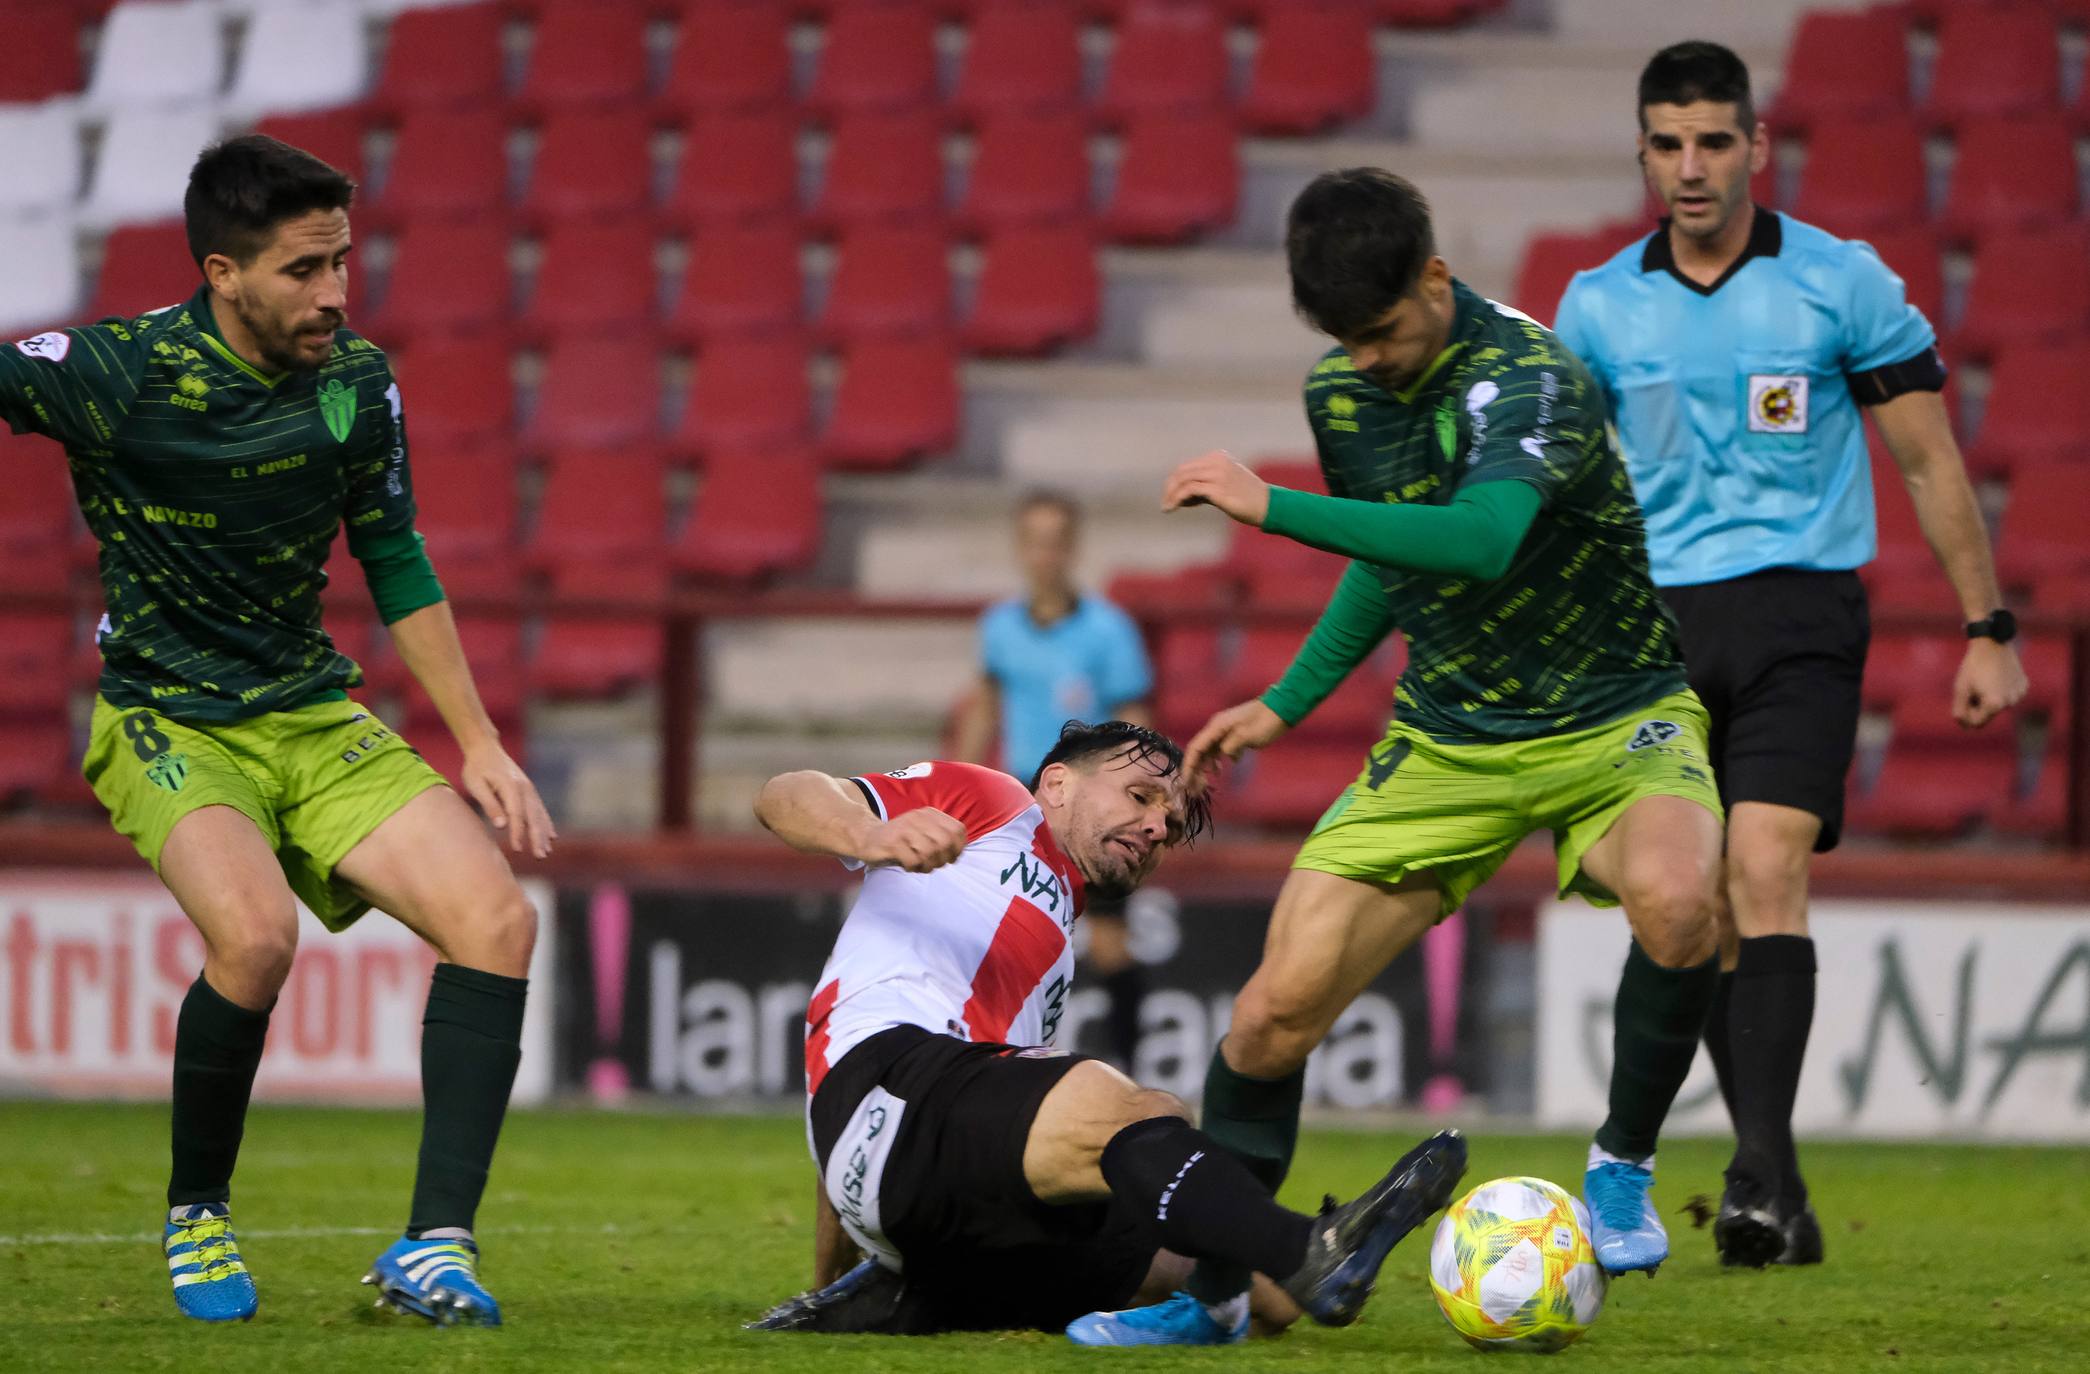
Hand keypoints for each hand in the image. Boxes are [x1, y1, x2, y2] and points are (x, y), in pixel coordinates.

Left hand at [460, 741, 556, 858]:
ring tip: (546, 852)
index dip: (518, 833)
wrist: (486, 748)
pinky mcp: (529, 790)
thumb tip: (501, 825)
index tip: (518, 849)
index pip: (516, 814)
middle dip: (537, 838)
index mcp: (511, 787)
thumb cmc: (477, 768)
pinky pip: (540, 810)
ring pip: (539, 814)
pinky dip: (546, 824)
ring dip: (543, 834)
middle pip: (533, 817)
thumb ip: (490, 805)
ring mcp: (529, 789)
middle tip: (540, 856)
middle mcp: (525, 788)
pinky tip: (551, 836)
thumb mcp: (476, 785)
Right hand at [859, 808, 967, 872]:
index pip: (958, 830)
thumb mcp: (923, 832)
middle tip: (933, 864)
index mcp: (930, 814)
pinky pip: (913, 861)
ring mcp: (905, 829)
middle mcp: (918, 818)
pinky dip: (913, 868)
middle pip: (946, 843)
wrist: (867, 836)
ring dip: (927, 865)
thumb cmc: (900, 839)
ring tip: (919, 865)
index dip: (958, 848)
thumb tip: (958, 854)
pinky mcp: (893, 843)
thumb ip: (942, 838)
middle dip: (943, 859)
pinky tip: (907, 865)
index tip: (949, 858)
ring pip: (931, 853)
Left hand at [1162, 449, 1270, 526]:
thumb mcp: (1226, 485)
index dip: (1177, 482)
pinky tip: (1173, 508)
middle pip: (1182, 471)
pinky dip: (1177, 499)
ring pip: (1182, 480)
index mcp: (1218, 457)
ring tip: (1166, 508)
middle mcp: (1216, 462)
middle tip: (1165, 503)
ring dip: (1171, 495)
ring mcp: (1217, 474)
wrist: (1269, 505)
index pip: (1188, 467)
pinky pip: (1189, 490)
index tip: (1174, 498)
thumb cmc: (1248, 499)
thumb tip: (1184, 496)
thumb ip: (1206, 486)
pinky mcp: (1217, 488)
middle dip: (1170, 488)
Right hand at [1183, 698, 1290, 787]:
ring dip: (1204, 768)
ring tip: (1205, 784)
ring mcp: (1224, 731)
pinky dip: (1216, 762)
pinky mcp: (1232, 735)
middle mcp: (1216, 728)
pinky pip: (1218, 750)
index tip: (1187, 783)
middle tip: (1195, 790)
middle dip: (1194, 770)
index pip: (1196, 748)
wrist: (1281, 709)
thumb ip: (1231, 746)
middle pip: (1199, 751)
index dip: (1189, 766)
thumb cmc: (1265, 722)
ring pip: (1208, 752)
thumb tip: (1223, 755)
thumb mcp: (1248, 736)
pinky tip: (1221, 771)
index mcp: (1216, 727)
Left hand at [1952, 638, 2027, 727]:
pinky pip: (2008, 695)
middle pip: (1988, 714)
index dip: (1965, 714)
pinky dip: (2000, 690)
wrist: (1992, 643)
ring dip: (1989, 698)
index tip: (1962, 700)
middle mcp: (2010, 702)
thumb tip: (1964, 725)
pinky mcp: (2024, 686)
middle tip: (1972, 688)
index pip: (1976, 723)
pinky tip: (1996, 675)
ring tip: (1984, 680)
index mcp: (1995, 704)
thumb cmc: (1973, 667)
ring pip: (1998, 705)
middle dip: (1977, 706)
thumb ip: (1959, 710)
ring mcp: (2019, 694)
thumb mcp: (1960, 689)